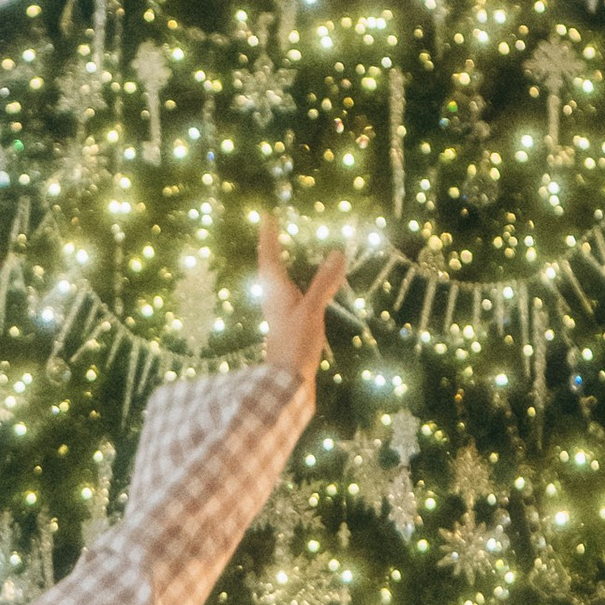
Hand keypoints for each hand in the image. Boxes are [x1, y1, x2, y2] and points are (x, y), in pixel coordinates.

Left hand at [258, 216, 348, 395]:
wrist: (287, 388)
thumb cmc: (294, 346)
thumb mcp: (311, 311)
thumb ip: (323, 283)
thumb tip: (337, 253)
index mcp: (275, 294)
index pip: (269, 258)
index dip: (269, 237)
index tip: (266, 216)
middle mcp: (274, 304)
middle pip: (270, 272)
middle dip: (272, 252)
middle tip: (273, 234)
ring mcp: (280, 319)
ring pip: (279, 288)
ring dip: (283, 272)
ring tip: (287, 260)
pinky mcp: (289, 333)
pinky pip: (291, 303)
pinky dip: (297, 291)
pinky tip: (303, 297)